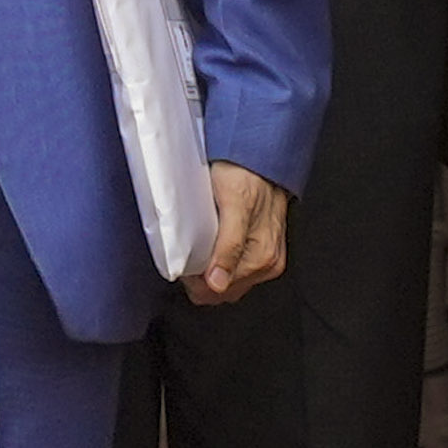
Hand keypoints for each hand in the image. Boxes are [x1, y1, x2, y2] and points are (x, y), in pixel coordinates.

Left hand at [187, 163, 289, 306]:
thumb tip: (217, 284)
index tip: (180, 260)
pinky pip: (232, 268)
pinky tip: (209, 243)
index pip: (217, 292)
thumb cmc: (246, 175)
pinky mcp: (260, 248)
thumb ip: (229, 247)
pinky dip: (216, 261)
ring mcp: (265, 257)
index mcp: (262, 259)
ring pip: (226, 281)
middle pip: (221, 291)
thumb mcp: (234, 207)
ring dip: (207, 269)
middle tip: (186, 250)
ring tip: (197, 244)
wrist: (260, 155)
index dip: (193, 280)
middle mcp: (267, 263)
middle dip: (199, 277)